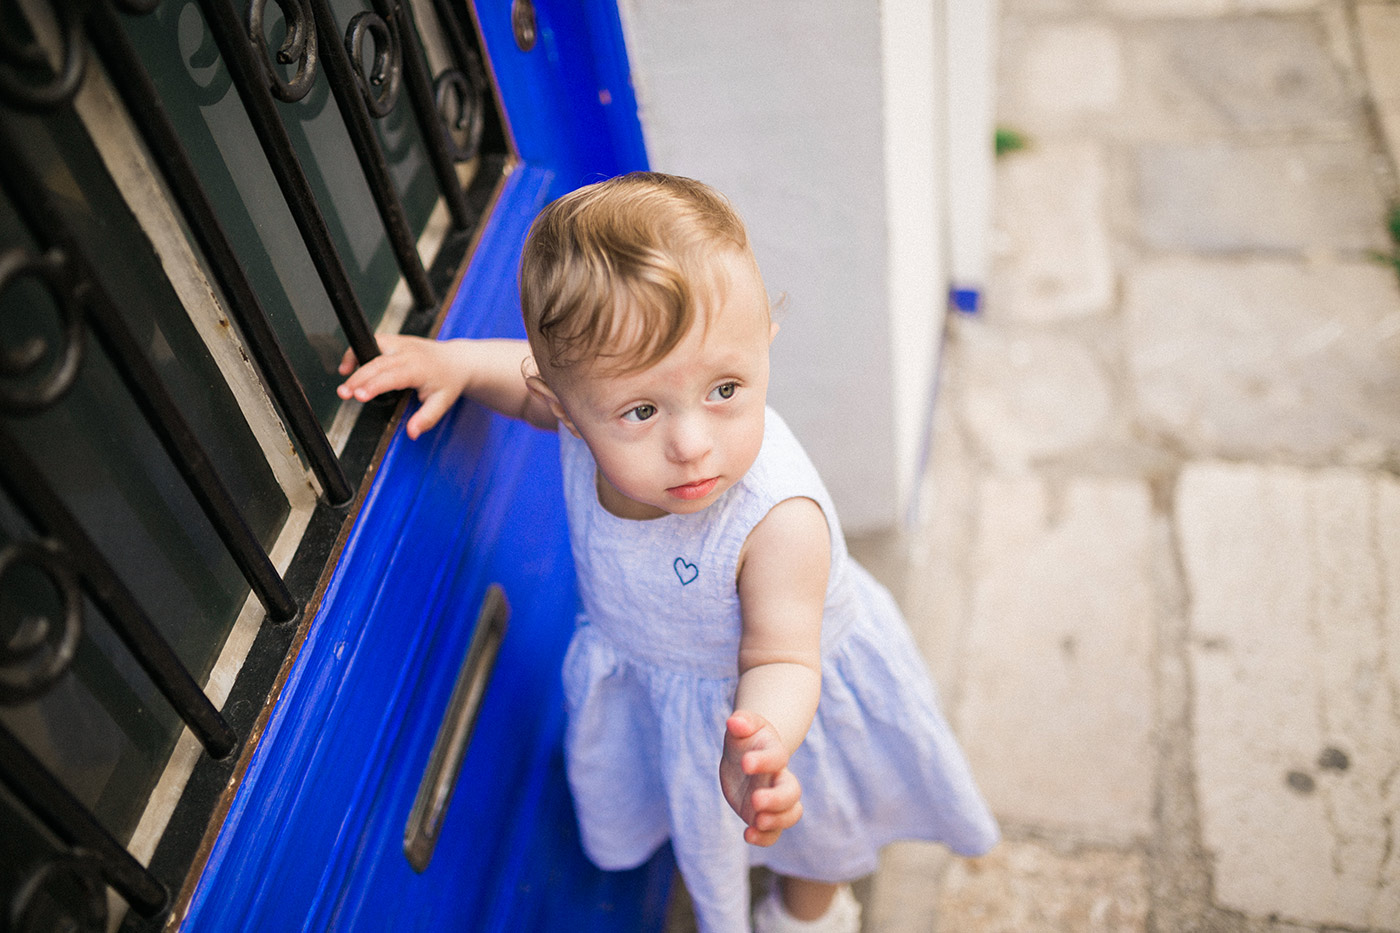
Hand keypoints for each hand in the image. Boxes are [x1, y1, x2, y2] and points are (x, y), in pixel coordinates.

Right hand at [337, 334, 467, 438]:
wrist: (457, 360)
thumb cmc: (449, 382)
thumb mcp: (442, 403)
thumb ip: (426, 418)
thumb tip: (412, 433)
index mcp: (418, 368)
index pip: (391, 376)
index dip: (373, 385)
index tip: (359, 396)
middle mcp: (407, 353)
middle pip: (376, 363)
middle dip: (357, 378)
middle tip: (343, 393)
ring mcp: (400, 344)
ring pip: (372, 347)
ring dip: (354, 359)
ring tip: (343, 378)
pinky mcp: (395, 341)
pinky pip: (372, 342)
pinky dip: (359, 351)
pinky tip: (349, 366)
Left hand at [719, 710, 803, 845]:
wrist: (746, 758)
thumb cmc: (745, 740)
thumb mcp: (742, 727)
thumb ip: (742, 722)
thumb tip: (735, 722)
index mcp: (774, 754)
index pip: (778, 757)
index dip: (764, 761)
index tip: (745, 763)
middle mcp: (779, 778)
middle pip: (792, 791)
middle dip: (777, 799)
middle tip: (756, 801)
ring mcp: (775, 800)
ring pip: (790, 813)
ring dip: (776, 820)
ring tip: (756, 821)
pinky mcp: (765, 816)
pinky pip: (774, 832)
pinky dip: (765, 837)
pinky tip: (748, 835)